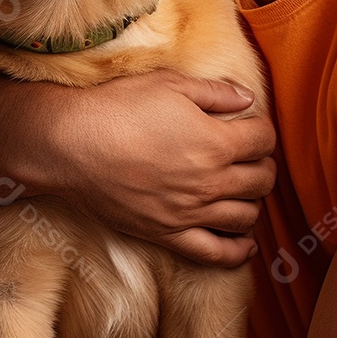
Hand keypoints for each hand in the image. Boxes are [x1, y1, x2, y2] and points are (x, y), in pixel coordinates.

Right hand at [25, 69, 275, 266]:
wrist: (72, 145)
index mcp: (215, 142)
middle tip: (253, 155)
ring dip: (254, 201)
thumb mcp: (170, 84)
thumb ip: (215, 92)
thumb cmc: (120, 108)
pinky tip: (245, 242)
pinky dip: (238, 251)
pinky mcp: (168, 235)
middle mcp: (209, 182)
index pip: (263, 140)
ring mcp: (190, 213)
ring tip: (245, 188)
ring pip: (245, 216)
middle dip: (264, 164)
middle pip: (261, 180)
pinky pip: (215, 253)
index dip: (263, 130)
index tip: (253, 125)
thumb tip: (248, 100)